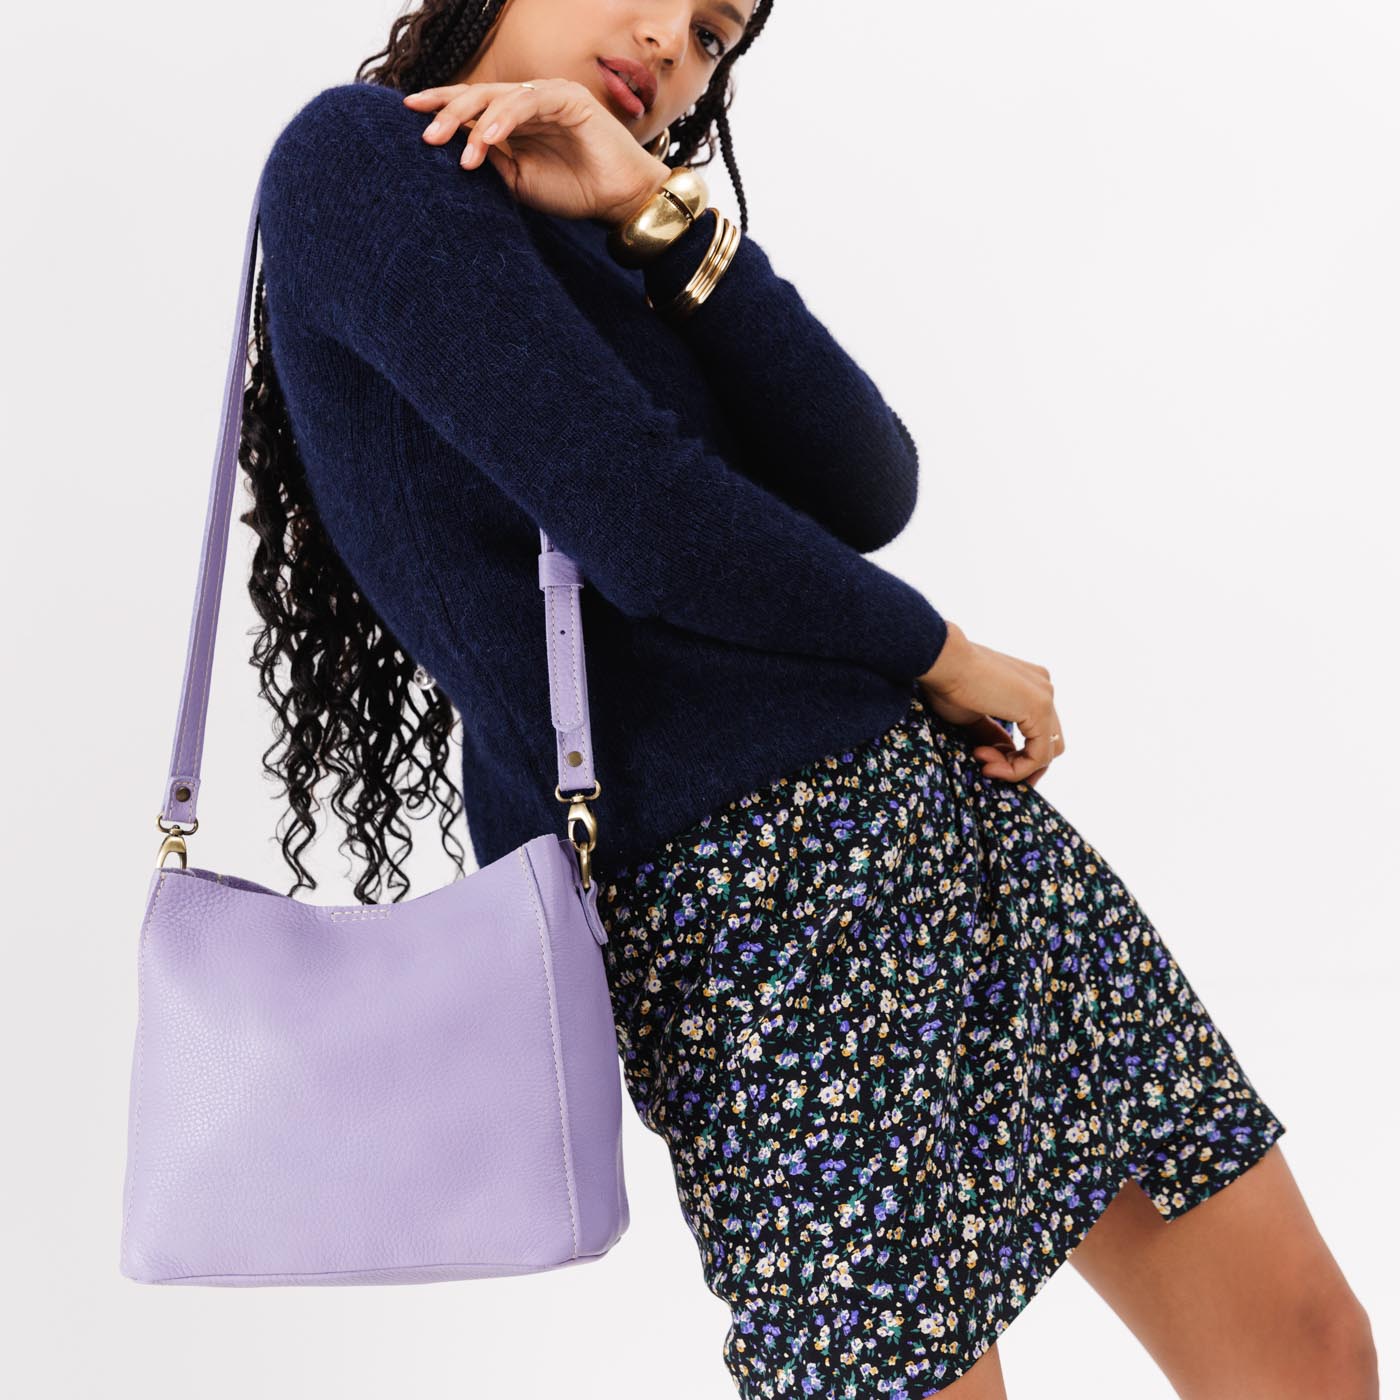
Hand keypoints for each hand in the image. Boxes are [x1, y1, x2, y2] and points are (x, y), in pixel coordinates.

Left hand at [403, 79, 670, 223]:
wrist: (618, 200)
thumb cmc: (575, 191)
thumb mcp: (519, 181)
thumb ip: (491, 161)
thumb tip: (454, 148)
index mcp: (516, 119)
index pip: (472, 106)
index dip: (441, 106)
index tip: (409, 114)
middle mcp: (528, 101)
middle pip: (477, 96)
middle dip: (447, 112)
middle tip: (425, 135)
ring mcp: (547, 95)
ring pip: (496, 96)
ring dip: (469, 120)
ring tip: (450, 146)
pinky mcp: (566, 98)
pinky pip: (525, 102)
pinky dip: (502, 119)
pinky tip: (485, 139)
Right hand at [917, 622, 1064, 787]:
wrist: (942, 661)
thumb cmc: (948, 682)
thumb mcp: (974, 715)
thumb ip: (994, 734)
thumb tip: (1006, 755)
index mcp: (1031, 684)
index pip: (1038, 732)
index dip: (1014, 755)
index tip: (981, 756)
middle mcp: (1044, 687)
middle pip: (1049, 743)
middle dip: (1020, 765)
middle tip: (988, 769)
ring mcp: (1045, 697)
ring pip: (1046, 753)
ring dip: (1014, 769)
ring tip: (983, 764)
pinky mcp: (1039, 708)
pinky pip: (1039, 755)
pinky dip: (1016, 770)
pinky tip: (989, 766)